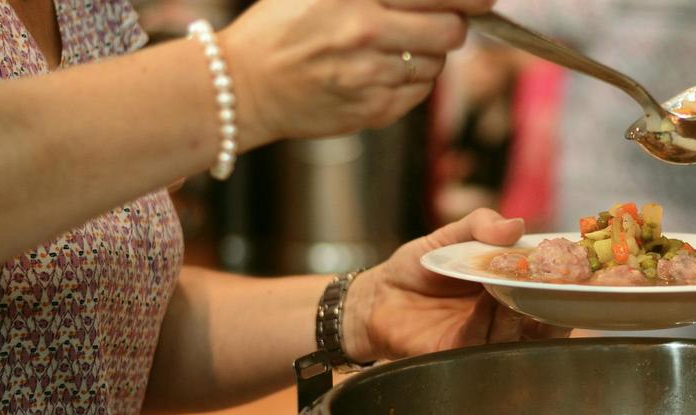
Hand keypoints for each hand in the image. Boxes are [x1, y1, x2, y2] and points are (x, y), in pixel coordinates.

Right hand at [220, 0, 494, 143]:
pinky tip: (382, 73)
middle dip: (452, 25)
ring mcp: (369, 76)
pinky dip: (412, 82)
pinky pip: (419, 94)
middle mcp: (364, 32)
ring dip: (428, 55)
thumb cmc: (280, 28)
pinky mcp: (372, 112)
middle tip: (439, 22)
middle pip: (450, 31)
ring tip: (393, 50)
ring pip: (437, 66)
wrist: (243, 86)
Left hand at [343, 208, 570, 361]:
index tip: (574, 268)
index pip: (545, 290)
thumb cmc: (416, 267)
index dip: (562, 282)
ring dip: (518, 311)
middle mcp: (501, 318)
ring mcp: (481, 338)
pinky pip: (479, 342)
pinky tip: (487, 302)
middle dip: (550, 304)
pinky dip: (486, 322)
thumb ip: (480, 225)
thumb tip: (515, 224)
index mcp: (507, 288)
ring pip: (514, 334)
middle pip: (540, 320)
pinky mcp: (455, 353)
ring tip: (512, 286)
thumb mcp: (449, 236)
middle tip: (550, 283)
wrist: (377, 295)